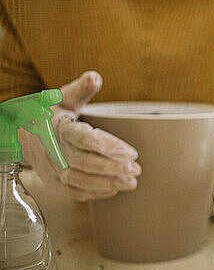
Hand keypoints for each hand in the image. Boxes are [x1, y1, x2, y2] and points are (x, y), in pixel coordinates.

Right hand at [20, 71, 140, 200]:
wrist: (23, 133)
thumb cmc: (49, 113)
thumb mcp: (64, 97)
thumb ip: (82, 89)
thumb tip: (94, 77)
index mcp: (59, 127)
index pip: (84, 138)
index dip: (109, 146)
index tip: (131, 152)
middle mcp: (54, 149)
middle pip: (84, 162)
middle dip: (113, 168)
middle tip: (135, 169)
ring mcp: (52, 167)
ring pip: (80, 180)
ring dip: (107, 183)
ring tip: (130, 182)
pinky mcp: (53, 180)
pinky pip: (73, 191)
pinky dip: (94, 193)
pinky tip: (113, 189)